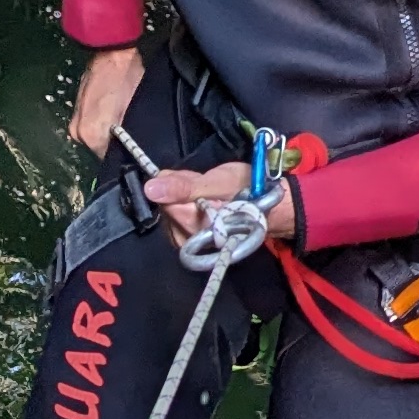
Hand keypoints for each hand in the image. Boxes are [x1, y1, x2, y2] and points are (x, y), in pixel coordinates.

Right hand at [69, 43, 146, 157]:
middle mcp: (78, 132)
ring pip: (95, 137)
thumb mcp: (134, 113)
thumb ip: (127, 139)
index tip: (133, 145)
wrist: (111, 52)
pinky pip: (91, 125)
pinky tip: (113, 110)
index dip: (124, 154)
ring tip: (122, 119)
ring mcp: (75, 120)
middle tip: (129, 131)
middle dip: (114, 143)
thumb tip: (129, 151)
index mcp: (92, 135)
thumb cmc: (127, 79)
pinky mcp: (76, 108)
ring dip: (107, 132)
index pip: (109, 160)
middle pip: (100, 149)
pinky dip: (101, 122)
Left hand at [148, 160, 299, 243]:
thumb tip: (149, 189)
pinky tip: (199, 199)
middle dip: (179, 190)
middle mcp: (187, 238)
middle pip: (165, 207)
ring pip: (168, 210)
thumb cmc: (247, 191)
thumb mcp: (218, 181)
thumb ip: (184, 186)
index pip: (165, 202)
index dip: (175, 184)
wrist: (268, 208)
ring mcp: (186, 240)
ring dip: (181, 196)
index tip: (194, 178)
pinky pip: (173, 216)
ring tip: (204, 191)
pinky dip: (183, 204)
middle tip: (202, 183)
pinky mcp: (187, 238)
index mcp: (195, 227)